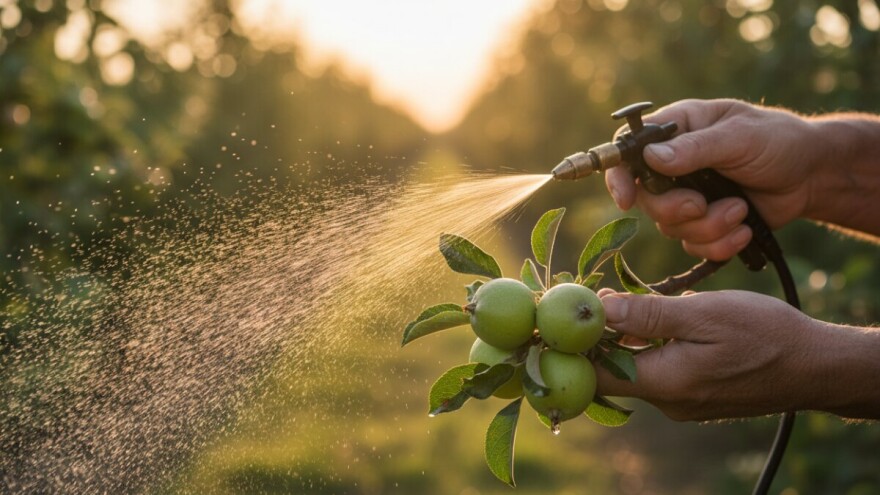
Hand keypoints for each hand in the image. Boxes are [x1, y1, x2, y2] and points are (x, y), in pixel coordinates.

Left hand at [595, 289, 825, 420]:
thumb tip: (598, 309)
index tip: (566, 312)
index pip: (596, 374)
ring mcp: (682, 402)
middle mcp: (668, 401)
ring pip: (636, 367)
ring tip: (629, 298)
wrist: (816, 366)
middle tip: (597, 294)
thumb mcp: (705, 313)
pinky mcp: (695, 396)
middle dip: (600, 334)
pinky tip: (661, 317)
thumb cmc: (765, 334)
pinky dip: (651, 344)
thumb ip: (649, 314)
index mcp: (666, 383)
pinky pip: (659, 370)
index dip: (574, 345)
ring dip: (628, 335)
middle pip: (613, 370)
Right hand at [605, 99, 821, 260]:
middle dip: (676, 209)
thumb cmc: (778, 141)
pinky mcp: (704, 224)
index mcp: (675, 131)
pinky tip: (744, 229)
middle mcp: (673, 165)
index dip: (619, 177)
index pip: (627, 152)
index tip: (626, 199)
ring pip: (671, 227)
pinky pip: (694, 246)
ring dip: (708, 226)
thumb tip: (651, 158)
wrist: (812, 176)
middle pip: (646, 200)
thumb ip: (696, 148)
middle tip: (702, 204)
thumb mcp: (740, 137)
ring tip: (741, 210)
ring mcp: (687, 196)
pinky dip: (720, 243)